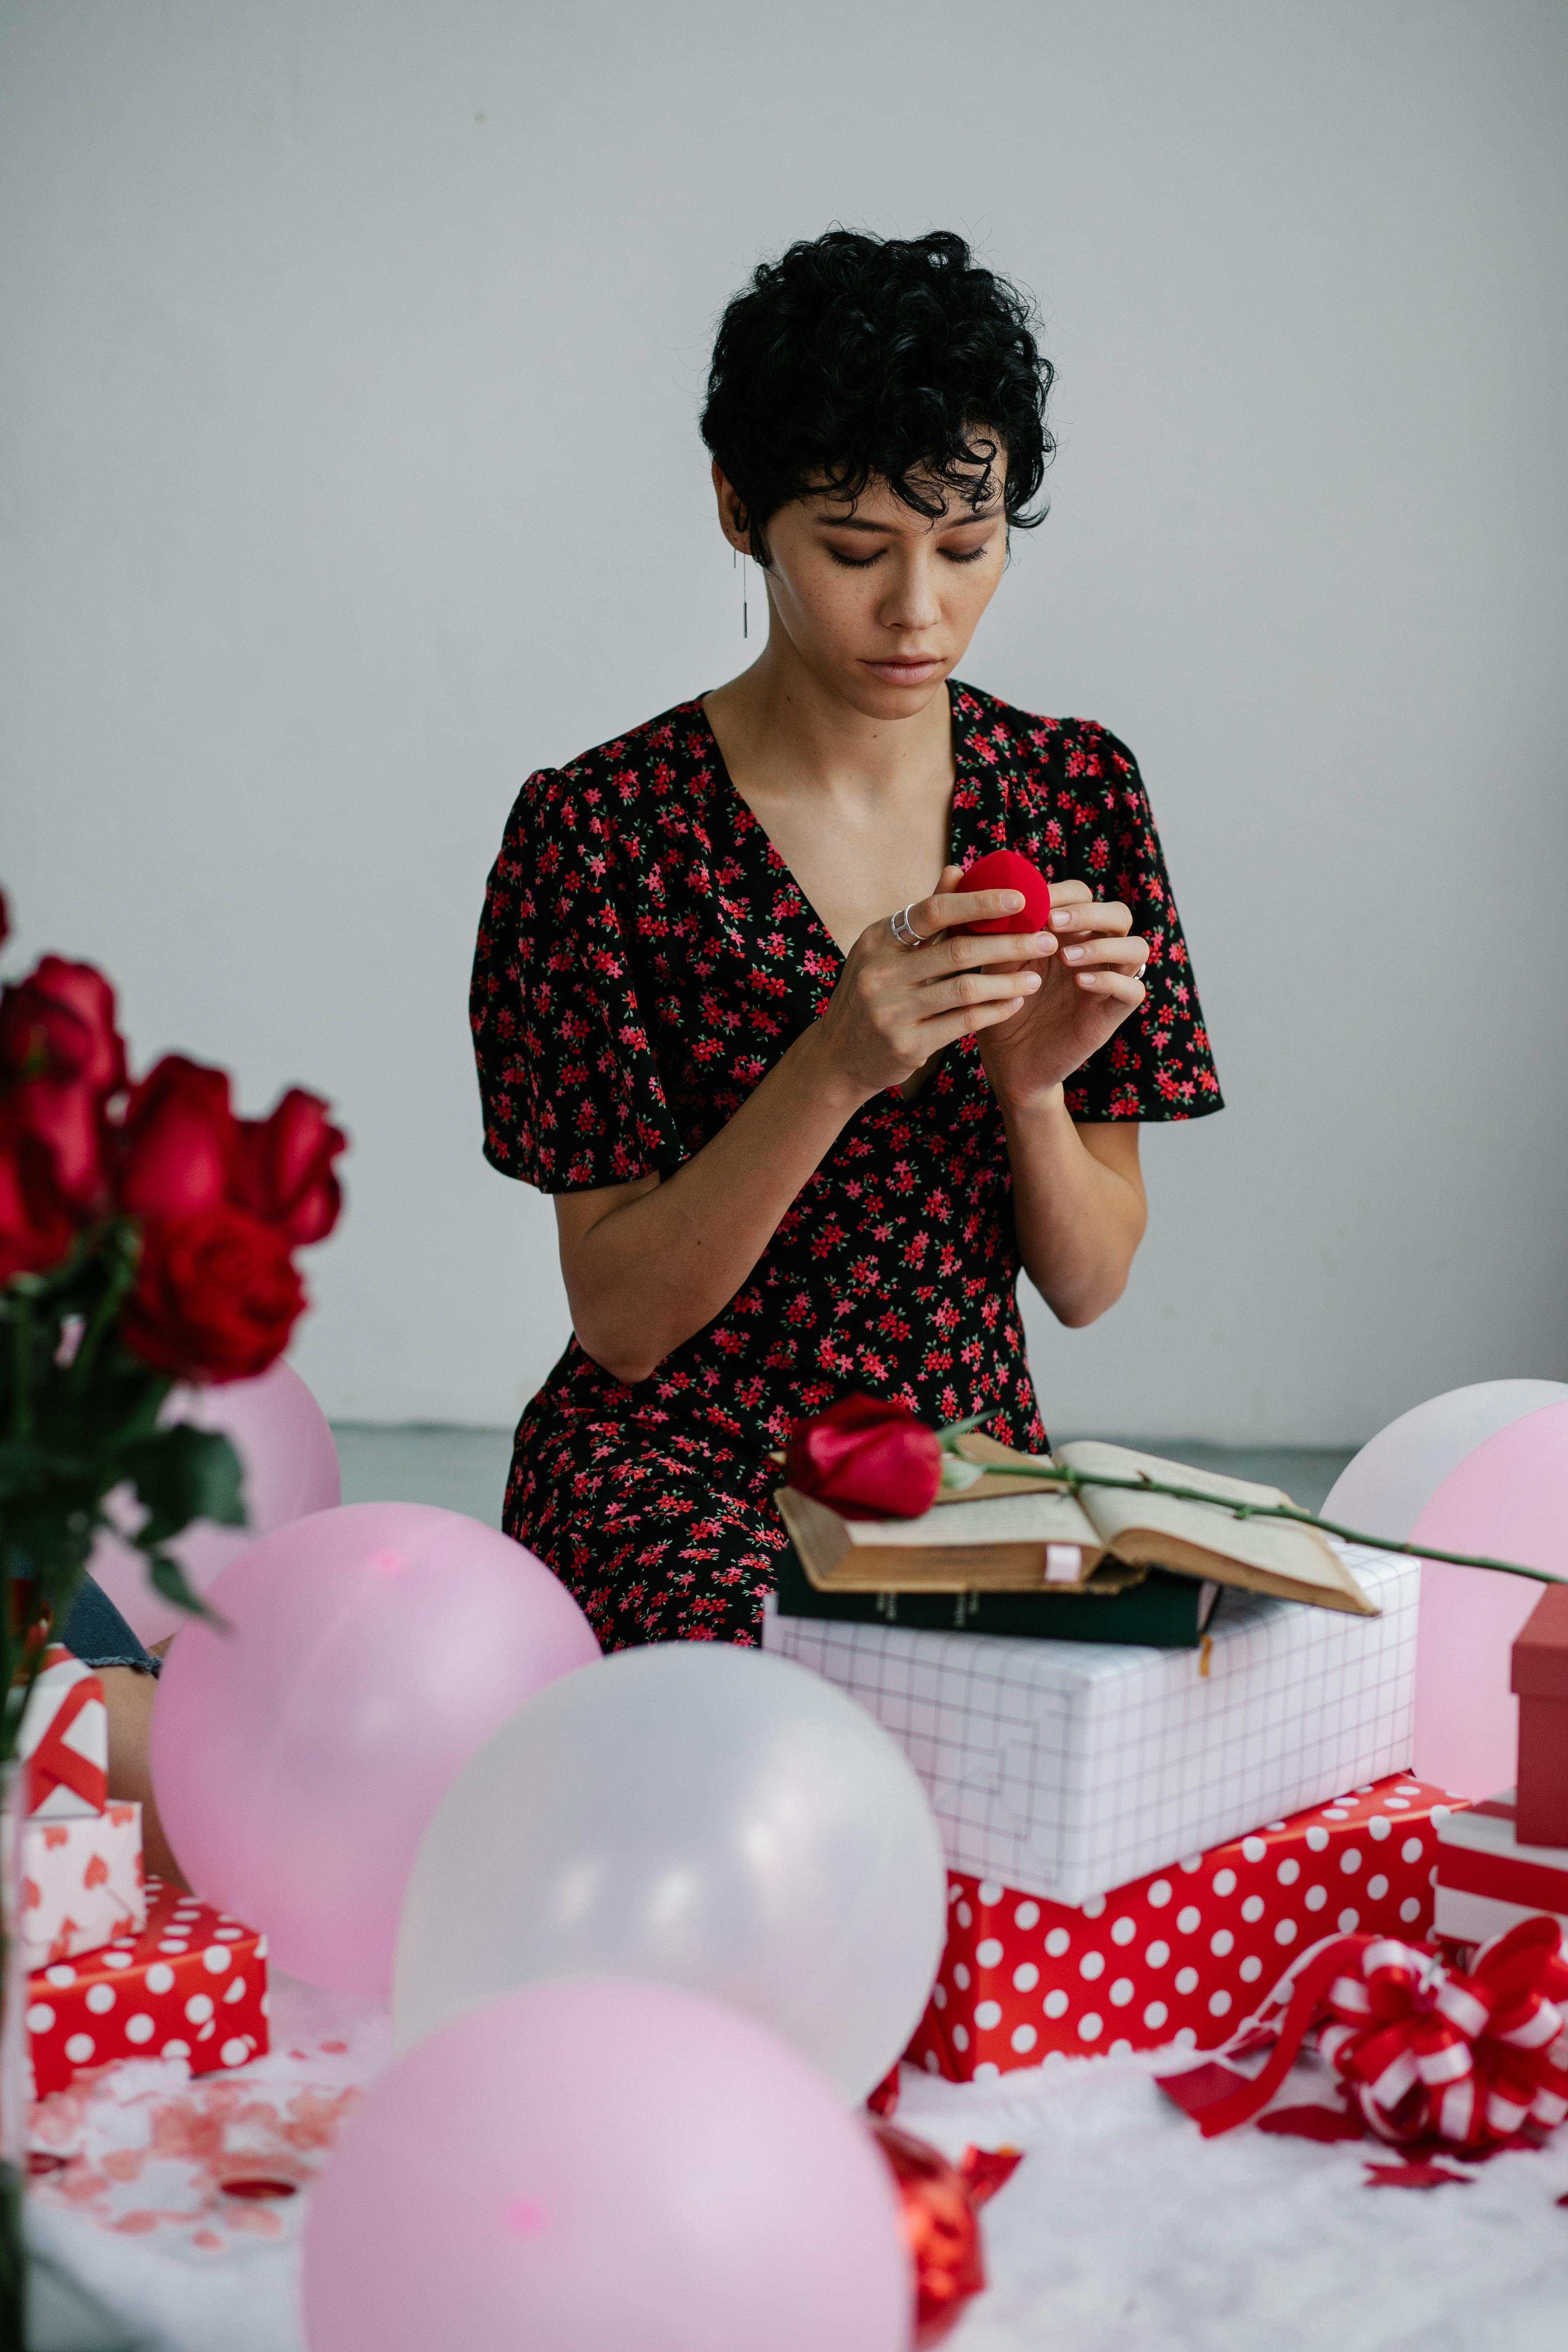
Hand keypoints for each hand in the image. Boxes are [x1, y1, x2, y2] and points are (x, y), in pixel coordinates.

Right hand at [811, 872, 1058, 1101]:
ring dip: (1007, 981)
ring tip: (1036, 976)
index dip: (979, 902)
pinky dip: (995, 1010)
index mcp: (877, 939)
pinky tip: (1015, 1002)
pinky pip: (964, 1023)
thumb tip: (958, 869)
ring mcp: (892, 1011)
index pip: (933, 910)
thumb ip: (926, 915)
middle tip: (1046, 939)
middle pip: (958, 950)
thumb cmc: (875, 992)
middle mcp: (880, 973)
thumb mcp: (887, 950)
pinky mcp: (907, 1045)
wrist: (840, 1056)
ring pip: (966, 989)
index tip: (1020, 898)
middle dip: (1009, 943)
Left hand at [971, 874, 1147, 1111]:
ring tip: (1065, 957)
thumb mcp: (988, 962)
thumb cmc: (997, 1005)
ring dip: (1103, 945)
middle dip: (1088, 912)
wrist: (1006, 1061)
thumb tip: (962, 876)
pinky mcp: (1112, 1012)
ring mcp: (1108, 980)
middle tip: (1052, 922)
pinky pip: (1133, 988)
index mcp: (1066, 933)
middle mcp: (1094, 951)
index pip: (1082, 895)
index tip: (1034, 901)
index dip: (1063, 892)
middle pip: (1118, 914)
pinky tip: (1079, 982)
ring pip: (1136, 947)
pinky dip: (1110, 980)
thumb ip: (986, 926)